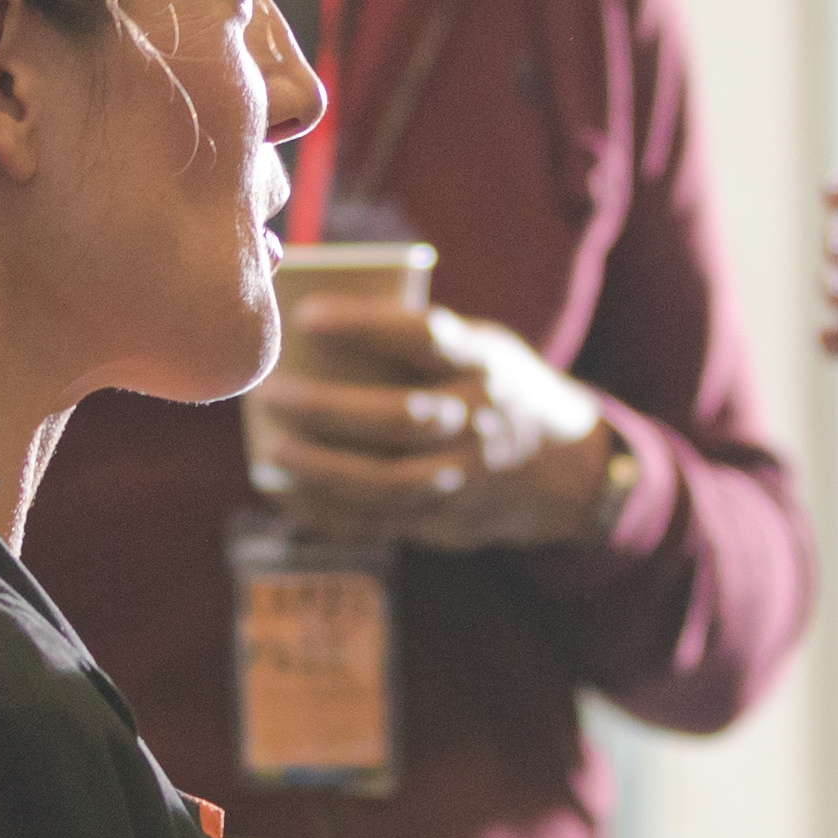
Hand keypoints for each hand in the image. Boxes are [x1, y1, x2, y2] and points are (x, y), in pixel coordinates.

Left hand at [257, 307, 638, 553]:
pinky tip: (285, 492)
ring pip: (387, 482)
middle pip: (399, 417)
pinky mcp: (445, 521)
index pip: (424, 337)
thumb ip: (423, 342)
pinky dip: (327, 511)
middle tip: (270, 391)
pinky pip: (379, 522)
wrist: (566, 469)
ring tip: (270, 452)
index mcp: (485, 363)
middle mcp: (479, 422)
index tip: (306, 315)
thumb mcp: (483, 349)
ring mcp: (464, 478)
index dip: (365, 326)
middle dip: (326, 408)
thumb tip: (315, 327)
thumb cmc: (496, 388)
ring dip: (322, 470)